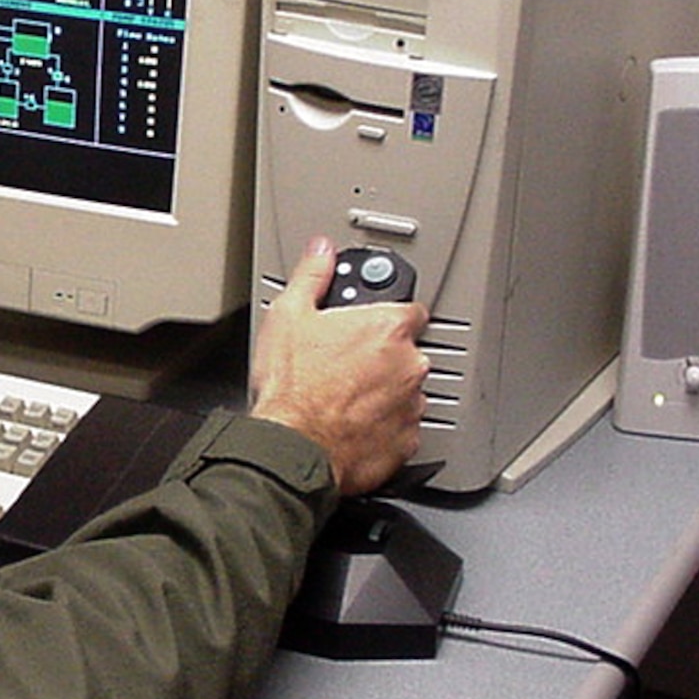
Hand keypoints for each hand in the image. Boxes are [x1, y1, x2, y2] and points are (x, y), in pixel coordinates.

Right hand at [249, 237, 429, 495]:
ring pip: (405, 392)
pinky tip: (351, 425)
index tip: (367, 325)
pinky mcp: (407, 442)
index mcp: (386, 328)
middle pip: (406, 353)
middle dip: (380, 358)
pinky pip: (401, 428)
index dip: (385, 317)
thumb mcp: (288, 315)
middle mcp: (408, 365)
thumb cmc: (291, 388)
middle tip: (342, 367)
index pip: (409, 310)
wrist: (292, 448)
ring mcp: (411, 405)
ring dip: (383, 393)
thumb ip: (312, 276)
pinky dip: (382, 427)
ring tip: (342, 400)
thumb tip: (322, 250)